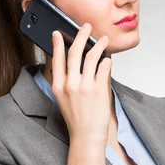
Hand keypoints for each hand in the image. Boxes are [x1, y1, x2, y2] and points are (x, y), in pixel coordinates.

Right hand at [51, 23, 111, 146]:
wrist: (86, 137)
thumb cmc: (77, 119)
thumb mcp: (63, 99)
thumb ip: (66, 81)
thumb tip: (74, 60)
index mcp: (58, 86)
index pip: (57, 59)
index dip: (57, 43)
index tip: (59, 33)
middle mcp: (70, 85)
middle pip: (74, 52)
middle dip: (81, 36)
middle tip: (86, 28)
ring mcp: (85, 87)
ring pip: (91, 57)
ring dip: (98, 45)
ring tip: (103, 40)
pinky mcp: (99, 90)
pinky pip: (104, 68)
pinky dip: (107, 61)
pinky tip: (108, 59)